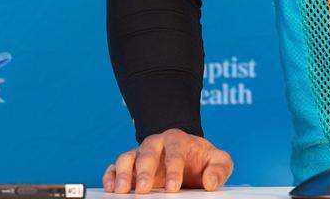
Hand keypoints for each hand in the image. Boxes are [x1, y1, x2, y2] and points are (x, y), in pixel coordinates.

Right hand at [103, 128, 233, 193]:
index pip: (175, 151)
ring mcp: (140, 155)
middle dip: (144, 170)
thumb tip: (210, 182)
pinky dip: (110, 175)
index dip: (174, 168)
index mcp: (177, 139)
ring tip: (122, 190)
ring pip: (127, 157)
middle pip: (147, 152)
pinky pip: (114, 167)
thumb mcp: (218, 160)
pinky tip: (111, 188)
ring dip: (123, 173)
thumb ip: (219, 168)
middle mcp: (156, 144)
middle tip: (144, 189)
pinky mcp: (129, 167)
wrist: (189, 157)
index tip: (173, 187)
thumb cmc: (202, 159)